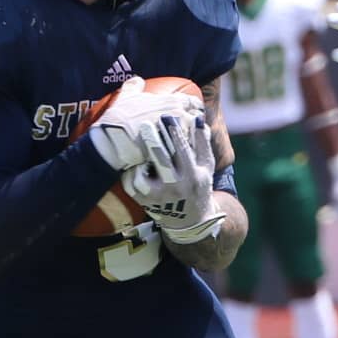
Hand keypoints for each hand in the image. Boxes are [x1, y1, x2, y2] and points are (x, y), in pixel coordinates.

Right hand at [87, 77, 195, 169]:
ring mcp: (180, 134)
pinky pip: (190, 152)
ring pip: (197, 137)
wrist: (114, 141)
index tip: (190, 113)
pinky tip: (181, 157)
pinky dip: (188, 154)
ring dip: (194, 140)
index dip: (193, 108)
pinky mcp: (177, 151)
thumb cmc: (119, 119)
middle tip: (188, 132)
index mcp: (173, 101)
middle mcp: (181, 115)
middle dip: (196, 124)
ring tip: (186, 146)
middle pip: (199, 119)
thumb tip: (137, 80)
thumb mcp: (126, 97)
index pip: (193, 102)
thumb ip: (134, 86)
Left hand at [124, 112, 225, 243]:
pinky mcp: (145, 203)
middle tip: (145, 124)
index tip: (167, 116)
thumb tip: (197, 118)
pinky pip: (132, 185)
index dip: (175, 133)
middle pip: (162, 162)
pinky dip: (130, 172)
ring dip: (138, 159)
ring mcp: (159, 197)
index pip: (183, 151)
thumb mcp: (206, 166)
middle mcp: (176, 188)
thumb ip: (202, 143)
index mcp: (193, 176)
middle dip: (153, 141)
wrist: (191, 220)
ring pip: (143, 176)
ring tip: (135, 144)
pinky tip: (131, 162)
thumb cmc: (198, 185)